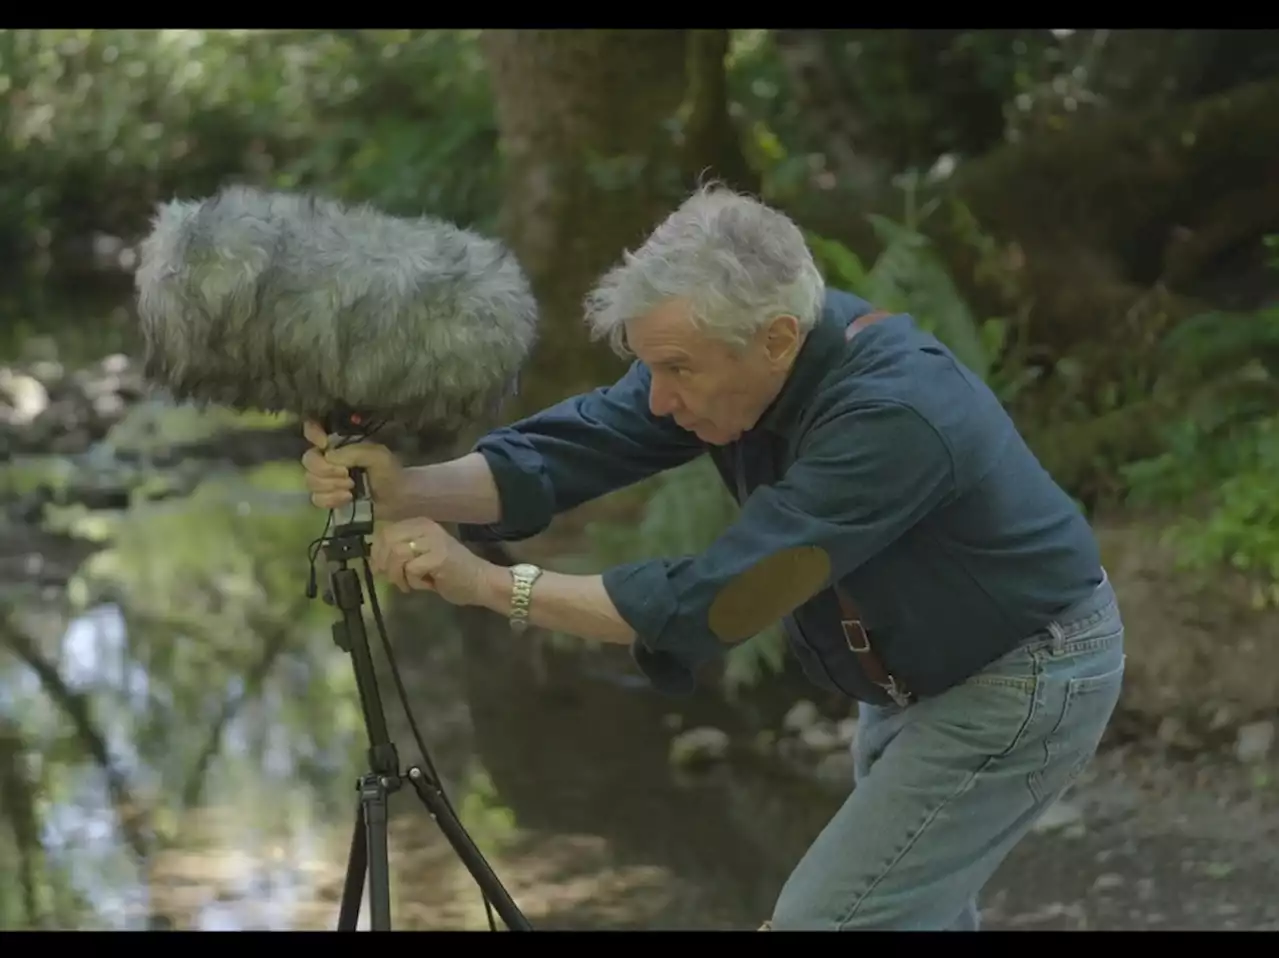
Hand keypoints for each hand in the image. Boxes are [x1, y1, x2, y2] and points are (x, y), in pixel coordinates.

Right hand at [301, 420, 405, 511]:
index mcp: (340, 443)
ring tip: (351, 489)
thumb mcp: (378, 456)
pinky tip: (347, 499)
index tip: (324, 443)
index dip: (313, 433)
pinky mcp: (327, 498)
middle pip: (308, 459)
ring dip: (331, 486)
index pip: (313, 429)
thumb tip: (328, 456)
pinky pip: (316, 498)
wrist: (397, 502)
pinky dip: (331, 499)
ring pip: (310, 480)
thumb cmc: (389, 473)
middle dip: (326, 470)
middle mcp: (329, 458)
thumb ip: (354, 452)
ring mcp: (326, 479)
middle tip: (347, 475)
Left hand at [372, 516, 488, 605]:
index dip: (377, 552)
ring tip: (407, 585)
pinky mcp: (439, 557)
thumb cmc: (449, 572)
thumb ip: (399, 553)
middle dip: (384, 564)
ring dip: (397, 575)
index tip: (380, 569)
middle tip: (393, 579)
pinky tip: (425, 585)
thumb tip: (373, 561)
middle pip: (388, 540)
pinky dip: (413, 582)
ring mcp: (433, 541)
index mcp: (420, 524)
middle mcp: (426, 527)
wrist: (480, 581)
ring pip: (397, 554)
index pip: (385, 531)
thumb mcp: (421, 555)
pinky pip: (411, 569)